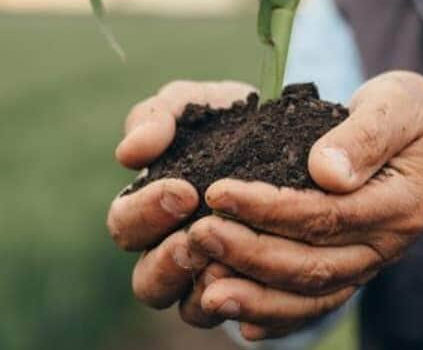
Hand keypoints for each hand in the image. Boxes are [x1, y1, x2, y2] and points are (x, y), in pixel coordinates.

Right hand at [106, 80, 252, 325]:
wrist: (298, 135)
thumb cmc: (231, 120)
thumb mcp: (195, 105)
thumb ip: (157, 117)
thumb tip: (130, 153)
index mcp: (148, 209)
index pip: (125, 226)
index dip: (146, 213)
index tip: (184, 190)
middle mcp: (171, 251)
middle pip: (148, 282)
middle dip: (169, 261)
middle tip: (199, 235)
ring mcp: (210, 279)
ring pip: (190, 310)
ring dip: (206, 290)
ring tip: (229, 263)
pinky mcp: (253, 293)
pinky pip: (244, 317)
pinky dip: (251, 305)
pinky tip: (267, 282)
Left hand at [187, 71, 422, 339]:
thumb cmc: (407, 115)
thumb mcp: (398, 104)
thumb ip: (366, 134)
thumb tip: (326, 171)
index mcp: (399, 204)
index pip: (326, 215)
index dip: (269, 208)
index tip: (218, 192)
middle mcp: (385, 246)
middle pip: (312, 264)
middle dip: (249, 254)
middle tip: (197, 236)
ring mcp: (367, 266)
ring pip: (309, 295)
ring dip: (255, 296)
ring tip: (205, 290)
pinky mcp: (350, 274)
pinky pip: (313, 306)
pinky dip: (277, 318)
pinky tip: (239, 320)